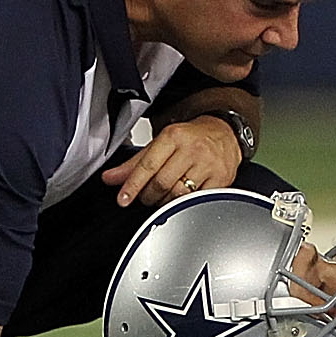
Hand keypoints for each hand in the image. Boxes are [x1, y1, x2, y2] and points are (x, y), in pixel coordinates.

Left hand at [103, 114, 241, 208]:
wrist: (225, 132)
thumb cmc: (191, 138)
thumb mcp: (161, 144)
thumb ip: (135, 163)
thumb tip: (110, 178)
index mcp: (174, 136)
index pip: (148, 165)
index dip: (132, 185)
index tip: (123, 199)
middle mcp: (193, 149)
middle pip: (162, 183)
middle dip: (148, 195)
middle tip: (147, 196)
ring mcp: (209, 164)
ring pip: (178, 195)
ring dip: (165, 202)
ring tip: (164, 196)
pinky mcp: (221, 179)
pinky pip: (196, 200)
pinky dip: (185, 204)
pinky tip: (182, 198)